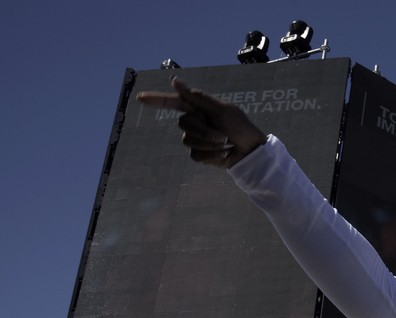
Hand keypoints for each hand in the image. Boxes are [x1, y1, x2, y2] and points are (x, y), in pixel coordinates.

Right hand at [136, 78, 267, 167]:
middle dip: (204, 132)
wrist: (252, 152)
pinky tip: (224, 154)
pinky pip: (195, 156)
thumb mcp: (223, 110)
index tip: (140, 97)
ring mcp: (196, 138)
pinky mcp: (200, 154)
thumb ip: (199, 98)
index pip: (174, 102)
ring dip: (210, 145)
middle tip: (223, 135)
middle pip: (184, 125)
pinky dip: (212, 156)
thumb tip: (175, 81)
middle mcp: (195, 121)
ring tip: (226, 144)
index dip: (157, 100)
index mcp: (199, 108)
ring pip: (188, 141)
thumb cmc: (241, 128)